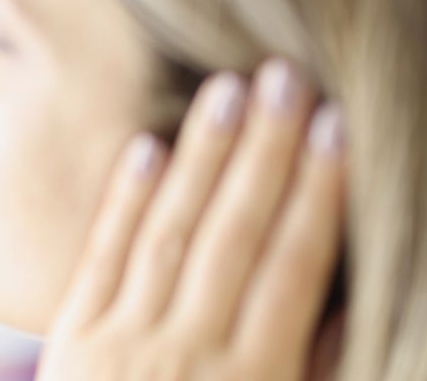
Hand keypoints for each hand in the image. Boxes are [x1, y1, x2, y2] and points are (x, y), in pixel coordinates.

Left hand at [38, 60, 346, 380]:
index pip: (294, 267)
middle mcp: (190, 356)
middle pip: (234, 235)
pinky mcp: (74, 341)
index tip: (340, 124)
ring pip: (170, 235)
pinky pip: (102, 261)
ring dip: (200, 158)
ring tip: (227, 88)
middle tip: (286, 75)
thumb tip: (352, 294)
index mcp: (256, 378)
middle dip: (264, 151)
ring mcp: (126, 345)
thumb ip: (312, 366)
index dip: (319, 192)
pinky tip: (147, 145)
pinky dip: (125, 201)